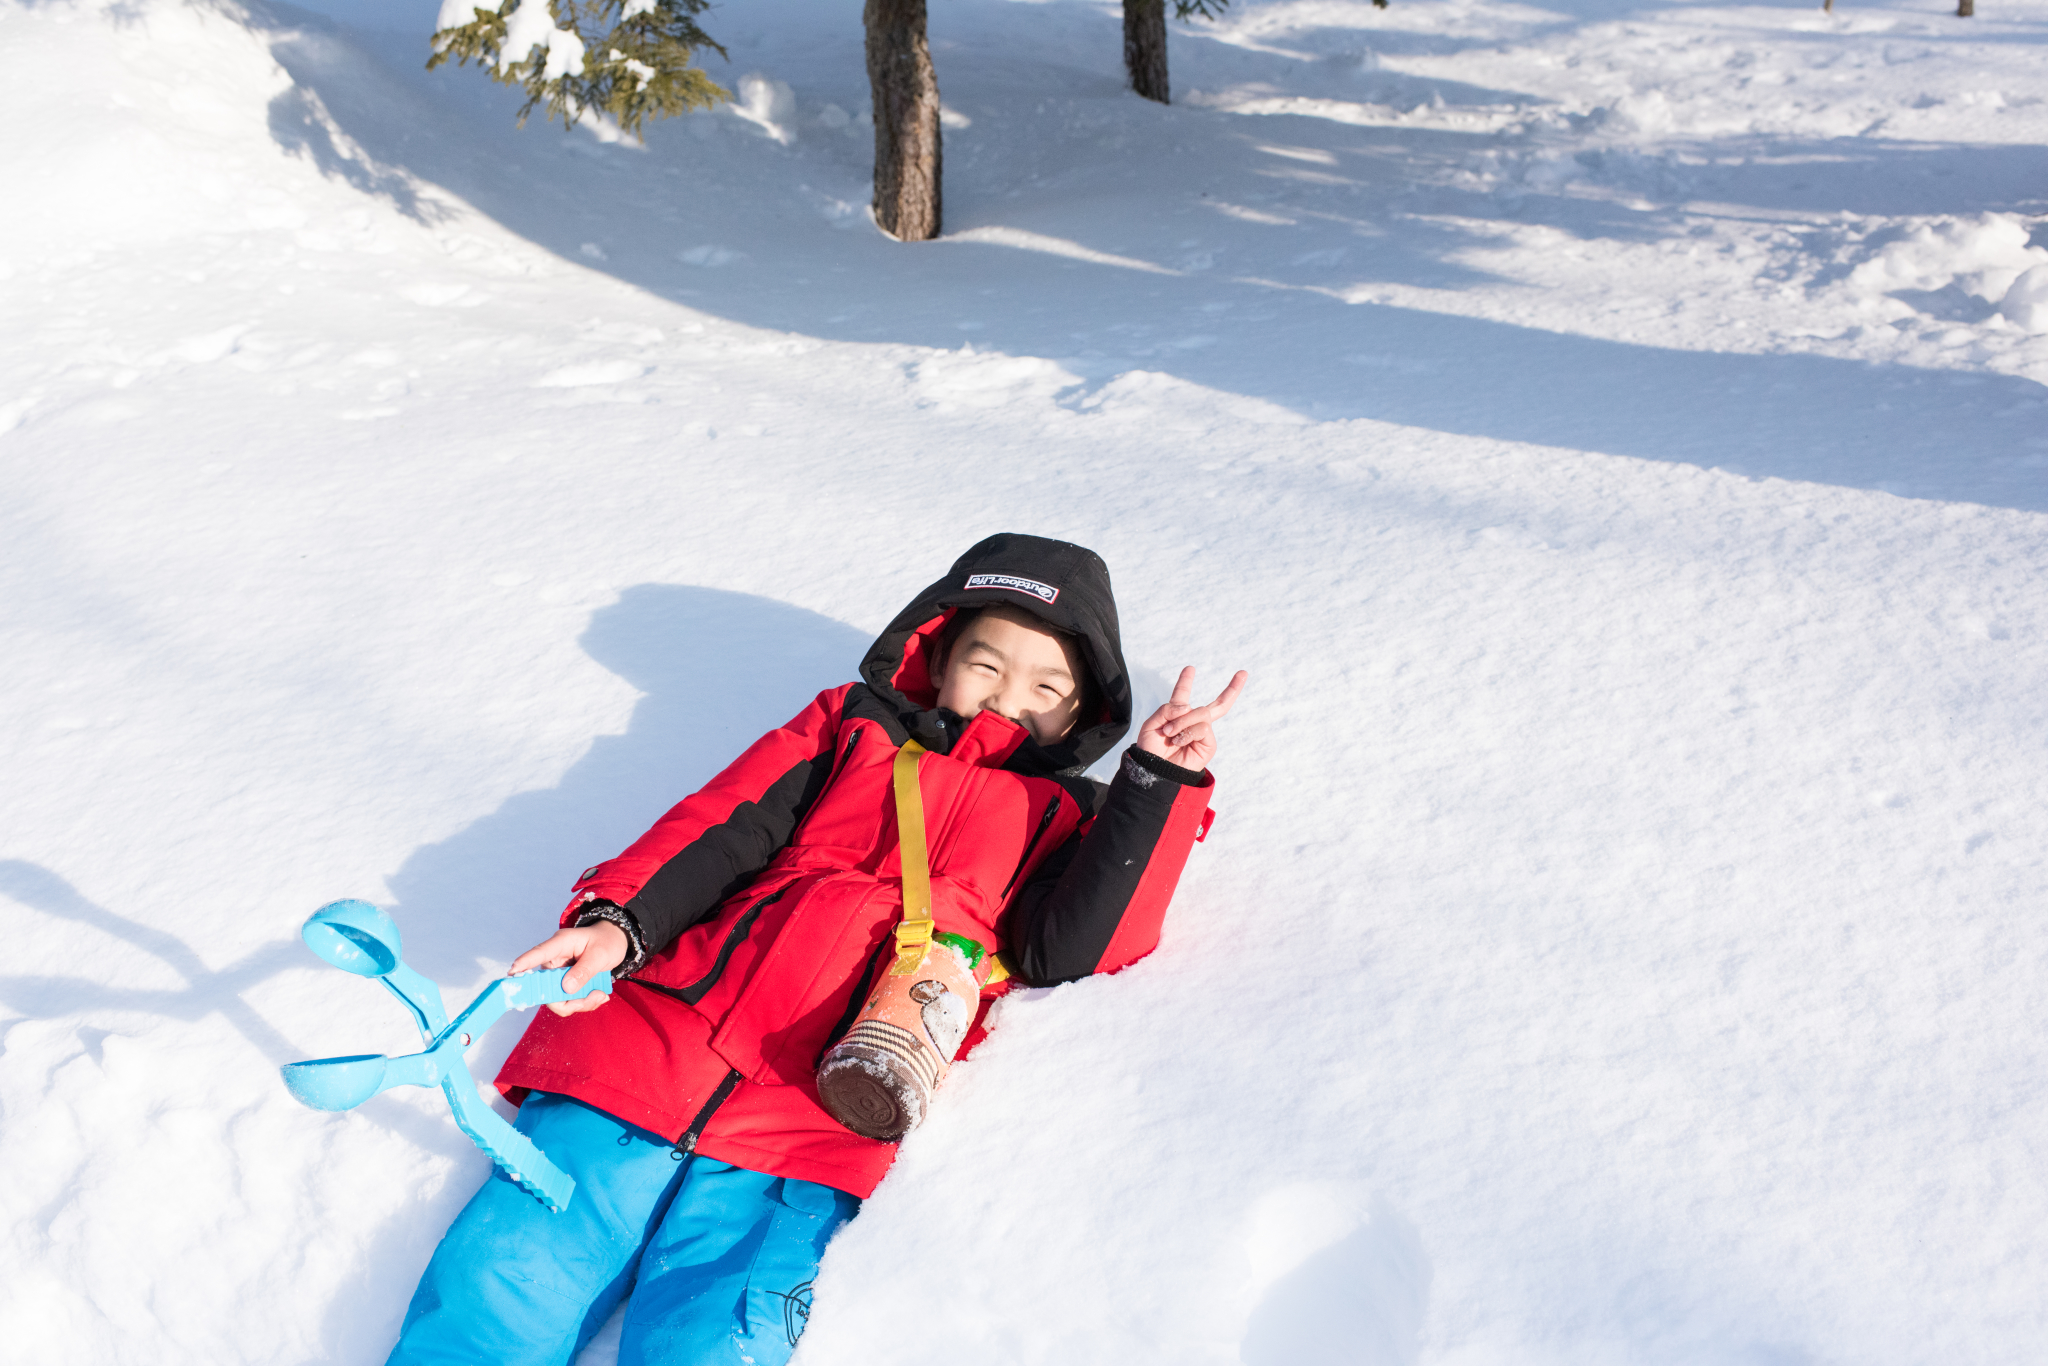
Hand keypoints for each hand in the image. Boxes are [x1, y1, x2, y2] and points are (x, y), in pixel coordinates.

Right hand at [510, 922, 627, 1016]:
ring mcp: (557, 974)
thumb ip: (585, 970)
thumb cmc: (606, 942)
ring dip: (580, 1003)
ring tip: (600, 995)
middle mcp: (554, 961)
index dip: (525, 963)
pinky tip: (599, 994)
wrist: (615, 943)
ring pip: (557, 1000)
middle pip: (545, 987)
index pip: (539, 953)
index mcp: (560, 944)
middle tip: (596, 997)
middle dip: (569, 1000)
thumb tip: (566, 988)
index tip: (512, 972)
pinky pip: (567, 1002)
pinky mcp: (564, 985)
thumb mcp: (601, 954)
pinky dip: (584, 1003)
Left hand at [1134, 667, 1247, 771]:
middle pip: (1217, 705)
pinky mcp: (1208, 744)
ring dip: (1183, 722)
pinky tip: (1178, 741)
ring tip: (1169, 733)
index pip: (1182, 695)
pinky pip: (1202, 727)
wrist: (1155, 771)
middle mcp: (1192, 722)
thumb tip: (1189, 706)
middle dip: (1232, 689)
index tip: (1190, 668)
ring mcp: (1203, 733)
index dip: (1185, 681)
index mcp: (1176, 715)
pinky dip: (1188, 731)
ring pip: (1201, 713)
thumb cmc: (1151, 750)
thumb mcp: (1151, 724)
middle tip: (1243, 673)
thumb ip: (1167, 709)